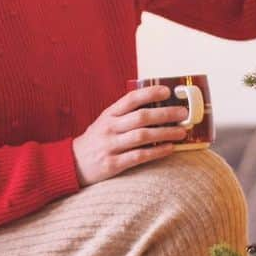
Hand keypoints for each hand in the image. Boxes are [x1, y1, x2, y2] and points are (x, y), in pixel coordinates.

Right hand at [71, 86, 189, 185]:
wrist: (71, 164)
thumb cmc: (95, 141)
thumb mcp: (105, 122)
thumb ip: (125, 114)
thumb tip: (157, 106)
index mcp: (109, 114)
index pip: (131, 98)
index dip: (150, 93)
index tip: (167, 91)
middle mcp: (109, 127)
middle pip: (141, 117)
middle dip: (165, 114)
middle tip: (183, 114)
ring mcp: (110, 146)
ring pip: (142, 136)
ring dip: (165, 133)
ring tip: (182, 132)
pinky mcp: (112, 164)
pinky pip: (138, 156)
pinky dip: (156, 152)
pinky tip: (169, 149)